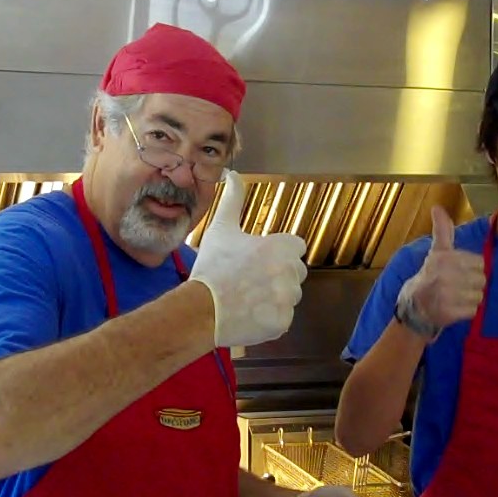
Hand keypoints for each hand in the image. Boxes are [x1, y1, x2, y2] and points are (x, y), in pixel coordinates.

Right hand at [190, 170, 307, 347]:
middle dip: (278, 276)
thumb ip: (233, 200)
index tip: (258, 261)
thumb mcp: (221, 229)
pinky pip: (281, 318)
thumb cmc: (212, 267)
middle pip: (295, 273)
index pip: (296, 247)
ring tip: (247, 298)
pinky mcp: (282, 323)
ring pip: (289, 297)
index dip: (278, 253)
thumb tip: (233, 174)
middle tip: (249, 280)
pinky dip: (268, 319)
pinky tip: (248, 314)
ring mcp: (287, 300)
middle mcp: (290, 273)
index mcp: (280, 248)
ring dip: (274, 298)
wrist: (201, 309)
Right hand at [396, 207, 485, 335]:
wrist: (413, 308)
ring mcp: (447, 295)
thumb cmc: (428, 277)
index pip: (480, 263)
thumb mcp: (436, 253)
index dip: (471, 269)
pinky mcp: (449, 313)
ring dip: (470, 299)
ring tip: (455, 298)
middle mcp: (445, 275)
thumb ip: (442, 231)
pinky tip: (454, 308)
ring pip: (479, 296)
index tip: (457, 272)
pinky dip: (466, 312)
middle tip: (456, 287)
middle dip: (471, 285)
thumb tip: (437, 207)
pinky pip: (473, 311)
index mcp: (444, 258)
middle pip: (482, 280)